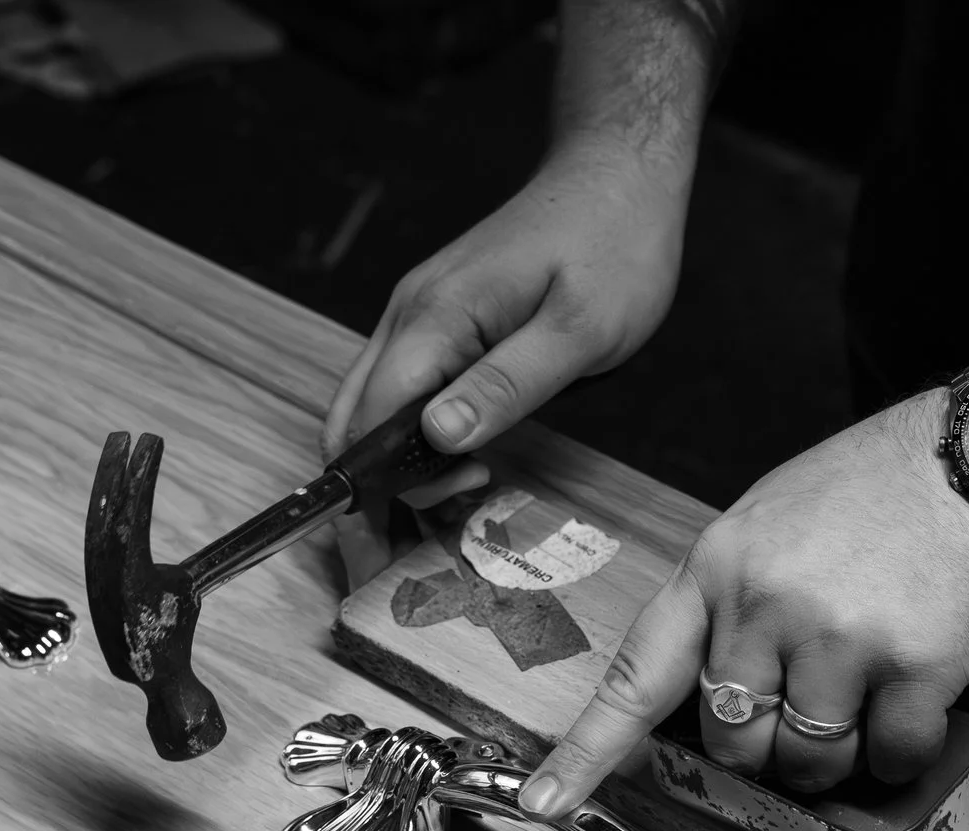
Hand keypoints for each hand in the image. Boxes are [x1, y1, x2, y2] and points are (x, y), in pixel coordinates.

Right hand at [321, 136, 690, 535]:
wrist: (617, 176)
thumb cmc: (612, 247)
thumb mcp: (577, 332)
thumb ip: (506, 386)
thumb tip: (438, 437)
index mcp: (436, 318)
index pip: (370, 419)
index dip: (386, 481)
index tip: (438, 512)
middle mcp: (410, 314)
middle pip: (351, 417)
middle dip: (377, 483)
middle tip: (447, 515)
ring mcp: (420, 313)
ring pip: (372, 405)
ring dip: (399, 461)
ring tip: (468, 486)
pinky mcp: (441, 318)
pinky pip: (404, 386)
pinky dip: (416, 431)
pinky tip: (464, 452)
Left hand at [518, 391, 968, 817]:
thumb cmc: (884, 484)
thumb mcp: (774, 516)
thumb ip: (735, 598)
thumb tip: (723, 691)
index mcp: (720, 567)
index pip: (639, 674)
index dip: (587, 750)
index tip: (544, 803)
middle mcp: (766, 606)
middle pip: (731, 740)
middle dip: (763, 746)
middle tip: (809, 703)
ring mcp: (838, 640)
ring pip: (806, 764)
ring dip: (835, 757)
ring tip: (869, 691)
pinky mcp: (913, 668)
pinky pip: (888, 758)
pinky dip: (901, 748)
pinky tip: (918, 694)